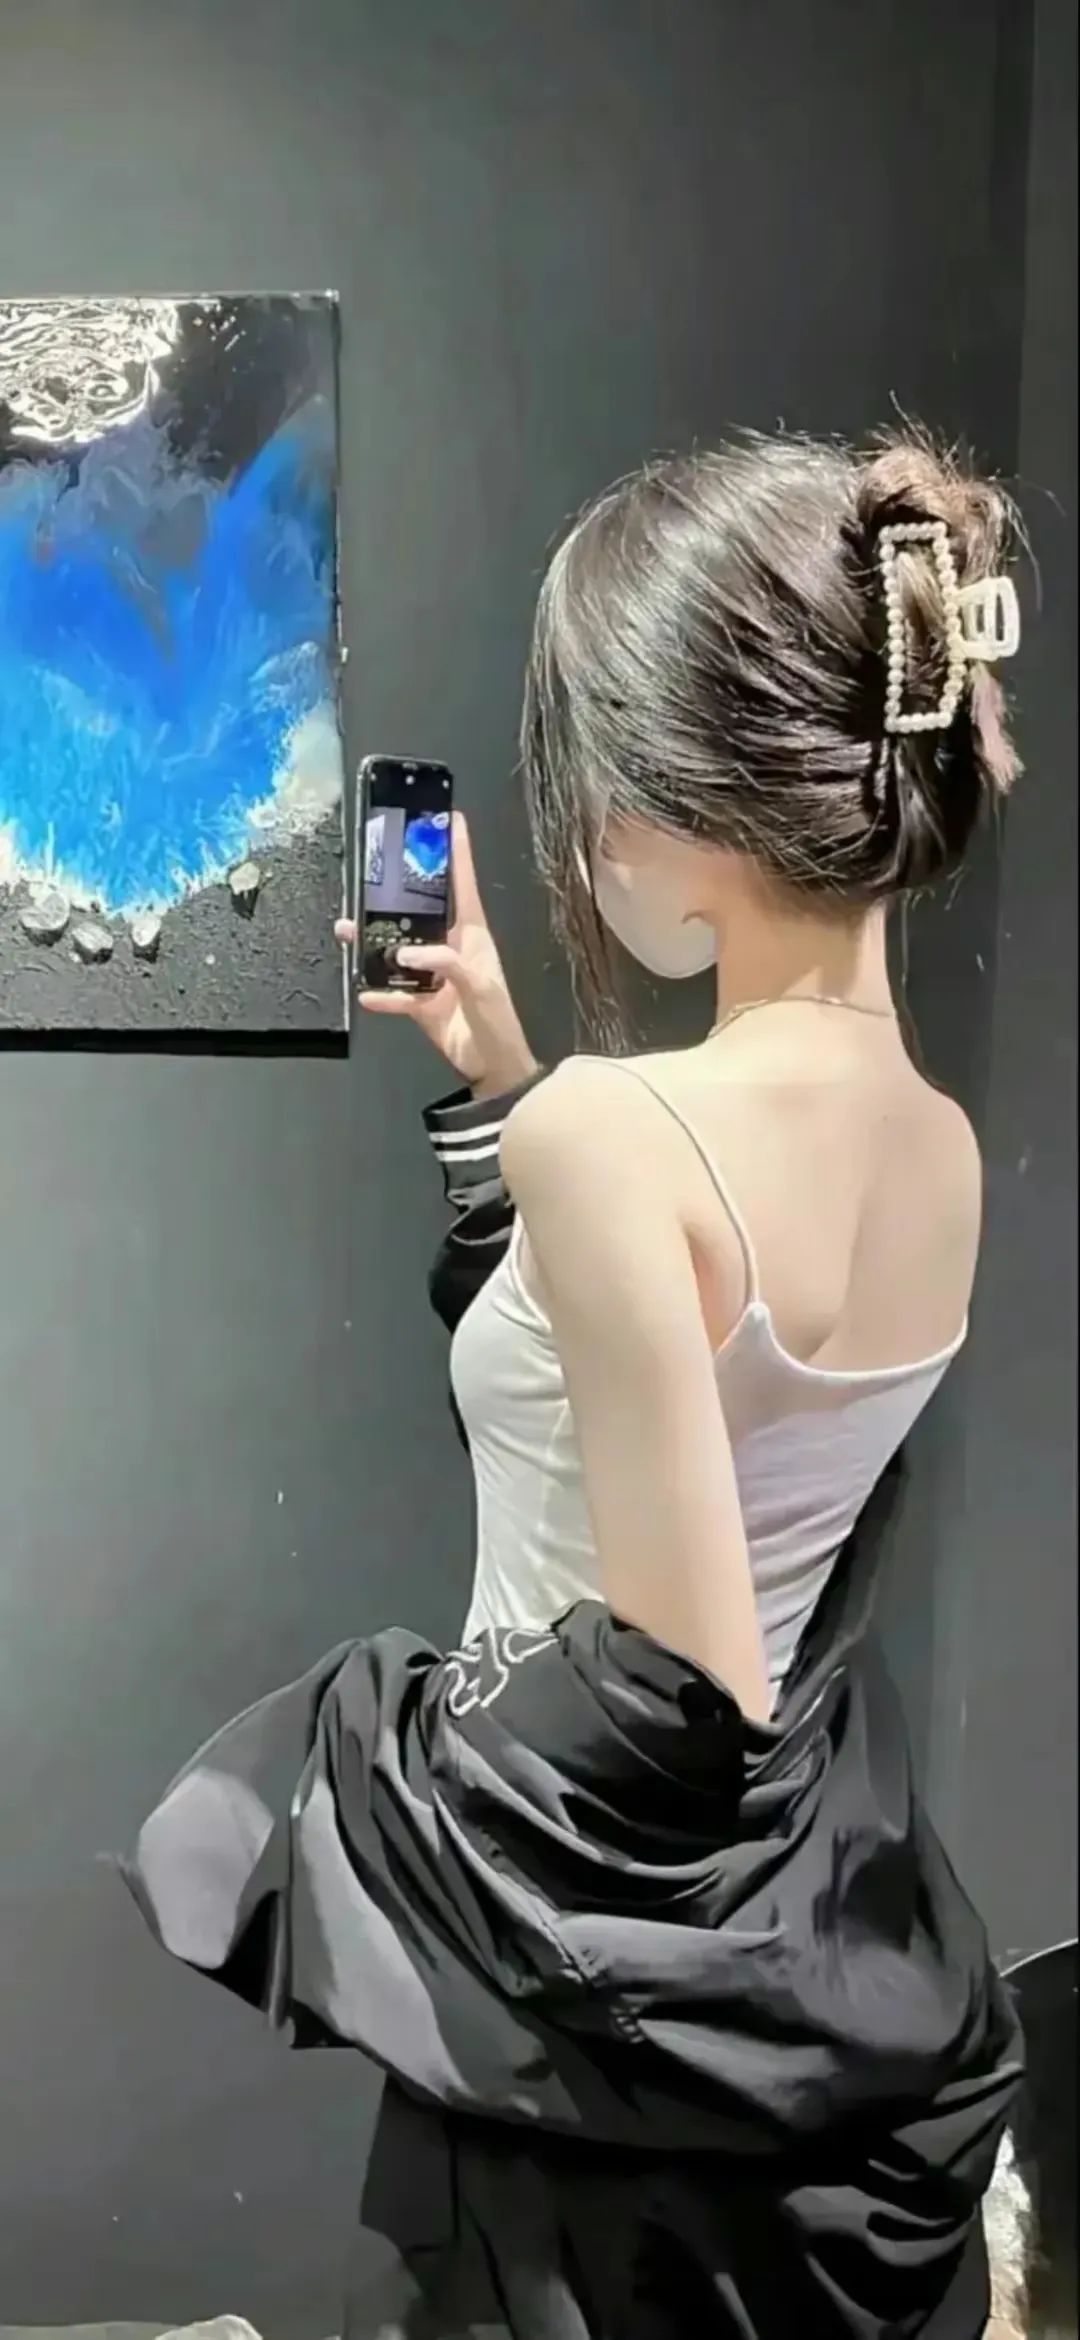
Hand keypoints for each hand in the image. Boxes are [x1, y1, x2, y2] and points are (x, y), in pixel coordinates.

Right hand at [335, 813, 537, 1095]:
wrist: (493, 1067)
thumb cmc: (498, 1022)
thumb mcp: (479, 986)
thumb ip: (446, 964)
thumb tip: (407, 953)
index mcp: (472, 935)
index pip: (462, 885)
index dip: (456, 852)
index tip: (448, 819)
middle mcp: (450, 948)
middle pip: (419, 912)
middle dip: (395, 893)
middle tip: (373, 872)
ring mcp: (432, 974)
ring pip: (396, 950)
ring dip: (373, 943)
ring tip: (349, 930)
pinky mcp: (420, 1002)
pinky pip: (393, 994)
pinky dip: (379, 994)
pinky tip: (365, 991)